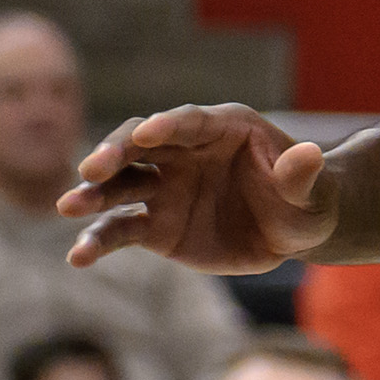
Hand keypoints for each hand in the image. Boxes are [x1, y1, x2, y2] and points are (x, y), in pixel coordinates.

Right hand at [56, 105, 332, 273]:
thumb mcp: (312, 191)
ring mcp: (162, 189)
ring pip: (118, 186)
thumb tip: (307, 157)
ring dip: (91, 195)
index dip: (167, 125)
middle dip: (113, 154)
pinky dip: (97, 242)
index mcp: (219, 129)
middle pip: (137, 146)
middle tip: (92, 169)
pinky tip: (78, 257)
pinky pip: (119, 231)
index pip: (187, 122)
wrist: (289, 233)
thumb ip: (301, 175)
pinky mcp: (154, 226)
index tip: (147, 134)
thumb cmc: (304, 201)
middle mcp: (180, 153)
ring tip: (67, 207)